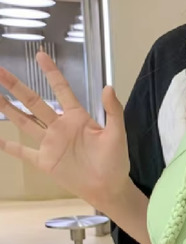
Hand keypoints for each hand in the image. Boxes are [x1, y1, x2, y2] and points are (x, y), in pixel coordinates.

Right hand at [0, 53, 129, 205]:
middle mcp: (60, 127)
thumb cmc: (115, 161)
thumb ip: (113, 111)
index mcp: (78, 118)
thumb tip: (108, 86)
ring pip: (24, 122)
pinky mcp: (45, 161)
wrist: (109, 188)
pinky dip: (8, 146)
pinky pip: (23, 152)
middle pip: (34, 102)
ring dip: (8, 109)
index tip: (41, 55)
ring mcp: (51, 144)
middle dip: (16, 86)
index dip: (51, 73)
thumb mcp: (117, 134)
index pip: (62, 90)